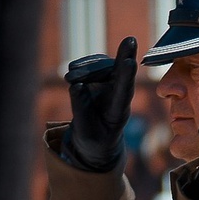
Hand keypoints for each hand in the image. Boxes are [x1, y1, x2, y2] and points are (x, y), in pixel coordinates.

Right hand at [62, 37, 136, 171]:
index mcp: (119, 110)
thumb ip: (81, 111)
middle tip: (71, 76)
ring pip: (103, 64)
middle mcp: (119, 93)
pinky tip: (72, 71)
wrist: (97, 138)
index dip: (127, 75)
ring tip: (68, 78)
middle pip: (114, 72)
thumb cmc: (94, 137)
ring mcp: (111, 82)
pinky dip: (81, 65)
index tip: (130, 61)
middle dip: (96, 68)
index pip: (125, 90)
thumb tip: (76, 86)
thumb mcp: (86, 132)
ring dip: (85, 67)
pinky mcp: (100, 76)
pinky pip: (94, 63)